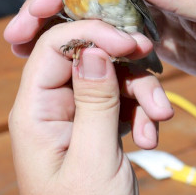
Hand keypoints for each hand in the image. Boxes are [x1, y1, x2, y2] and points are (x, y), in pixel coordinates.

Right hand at [5, 0, 195, 84]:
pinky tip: (80, 80)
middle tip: (16, 40)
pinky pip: (122, 49)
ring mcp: (156, 14)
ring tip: (32, 60)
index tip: (35, 9)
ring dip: (67, 39)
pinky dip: (99, 62)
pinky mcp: (161, 41)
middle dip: (52, 12)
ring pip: (100, 22)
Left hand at [9, 20, 173, 194]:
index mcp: (34, 112)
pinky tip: (152, 136)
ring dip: (141, 94)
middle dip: (126, 69)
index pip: (54, 47)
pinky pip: (121, 102)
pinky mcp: (95, 128)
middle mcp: (50, 108)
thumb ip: (95, 101)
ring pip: (110, 78)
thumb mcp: (94, 159)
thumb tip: (93, 49)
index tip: (131, 45)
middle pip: (88, 58)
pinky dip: (142, 112)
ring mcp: (73, 118)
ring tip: (161, 121)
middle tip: (156, 81)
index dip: (93, 35)